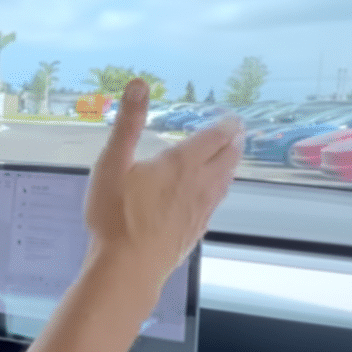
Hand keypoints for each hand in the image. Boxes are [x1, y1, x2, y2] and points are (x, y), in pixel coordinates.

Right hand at [85, 79, 241, 288]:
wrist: (128, 267)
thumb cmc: (115, 216)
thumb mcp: (112, 163)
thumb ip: (128, 123)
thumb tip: (139, 84)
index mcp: (180, 164)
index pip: (212, 138)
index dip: (225, 126)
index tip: (233, 118)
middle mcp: (198, 185)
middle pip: (226, 158)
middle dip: (234, 143)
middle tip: (238, 132)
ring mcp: (200, 210)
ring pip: (225, 181)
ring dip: (231, 165)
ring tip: (232, 156)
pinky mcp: (195, 231)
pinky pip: (215, 203)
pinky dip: (221, 190)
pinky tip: (213, 194)